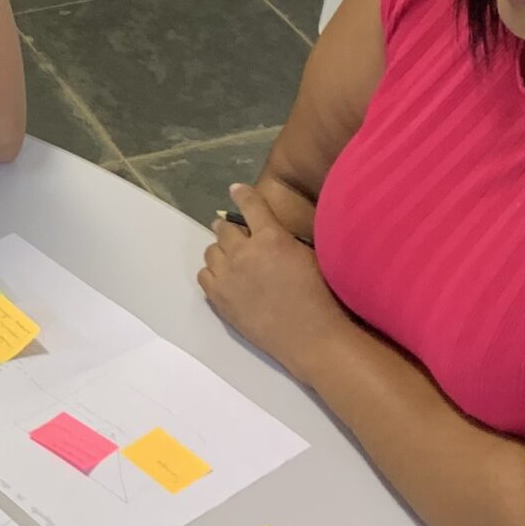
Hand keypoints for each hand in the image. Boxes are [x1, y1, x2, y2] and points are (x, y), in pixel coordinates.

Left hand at [199, 183, 351, 379]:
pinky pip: (204, 274)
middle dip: (228, 228)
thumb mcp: (309, 255)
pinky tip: (224, 278)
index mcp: (271, 237)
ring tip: (232, 259)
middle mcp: (244, 251)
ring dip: (221, 250)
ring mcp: (227, 275)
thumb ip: (286, 239)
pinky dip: (212, 272)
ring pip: (211, 250)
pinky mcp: (218, 297)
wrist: (309, 336)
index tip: (235, 189)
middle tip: (236, 234)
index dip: (242, 195)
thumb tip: (272, 231)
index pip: (251, 205)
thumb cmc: (321, 295)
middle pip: (223, 228)